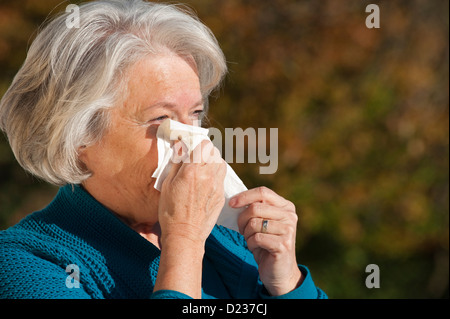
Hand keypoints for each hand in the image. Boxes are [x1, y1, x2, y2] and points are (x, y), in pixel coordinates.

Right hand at [155, 140, 226, 297]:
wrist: (185, 234)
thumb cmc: (170, 211)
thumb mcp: (166, 184)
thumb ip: (175, 163)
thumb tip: (179, 147)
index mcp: (191, 171)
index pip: (202, 145)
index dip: (197, 143)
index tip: (191, 146)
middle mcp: (207, 176)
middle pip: (214, 151)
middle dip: (205, 151)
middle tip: (196, 156)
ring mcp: (216, 186)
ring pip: (221, 163)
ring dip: (213, 161)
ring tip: (203, 168)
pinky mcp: (221, 196)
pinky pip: (221, 178)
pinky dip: (215, 175)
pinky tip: (205, 182)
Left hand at [230, 187, 302, 295]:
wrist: (279, 271)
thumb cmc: (266, 244)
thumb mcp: (262, 222)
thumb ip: (255, 209)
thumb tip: (234, 200)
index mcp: (286, 206)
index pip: (263, 192)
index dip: (244, 196)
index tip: (231, 204)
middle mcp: (290, 216)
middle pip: (256, 207)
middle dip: (242, 220)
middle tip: (243, 230)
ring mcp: (288, 230)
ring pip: (254, 223)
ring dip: (247, 234)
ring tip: (252, 240)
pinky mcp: (283, 245)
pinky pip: (256, 238)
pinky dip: (250, 244)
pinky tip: (257, 248)